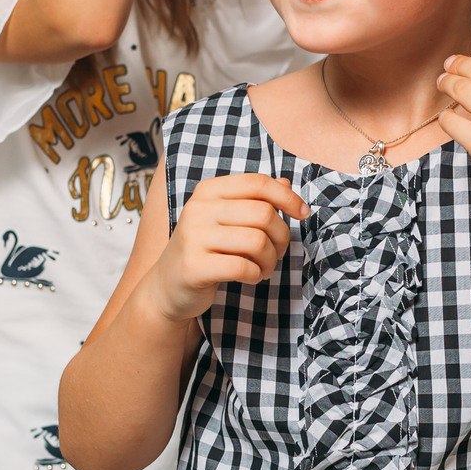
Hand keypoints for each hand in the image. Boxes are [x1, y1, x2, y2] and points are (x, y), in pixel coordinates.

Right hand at [142, 173, 307, 322]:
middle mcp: (198, 209)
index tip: (302, 213)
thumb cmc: (205, 250)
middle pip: (263, 213)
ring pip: (257, 241)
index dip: (287, 197)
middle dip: (281, 237)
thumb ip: (254, 199)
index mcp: (208, 191)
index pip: (258, 183)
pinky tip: (250, 277)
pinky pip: (243, 267)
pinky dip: (256, 274)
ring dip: (270, 260)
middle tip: (276, 253)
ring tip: (263, 267)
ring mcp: (194, 237)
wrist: (168, 286)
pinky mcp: (194, 266)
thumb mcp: (226, 219)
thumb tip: (285, 183)